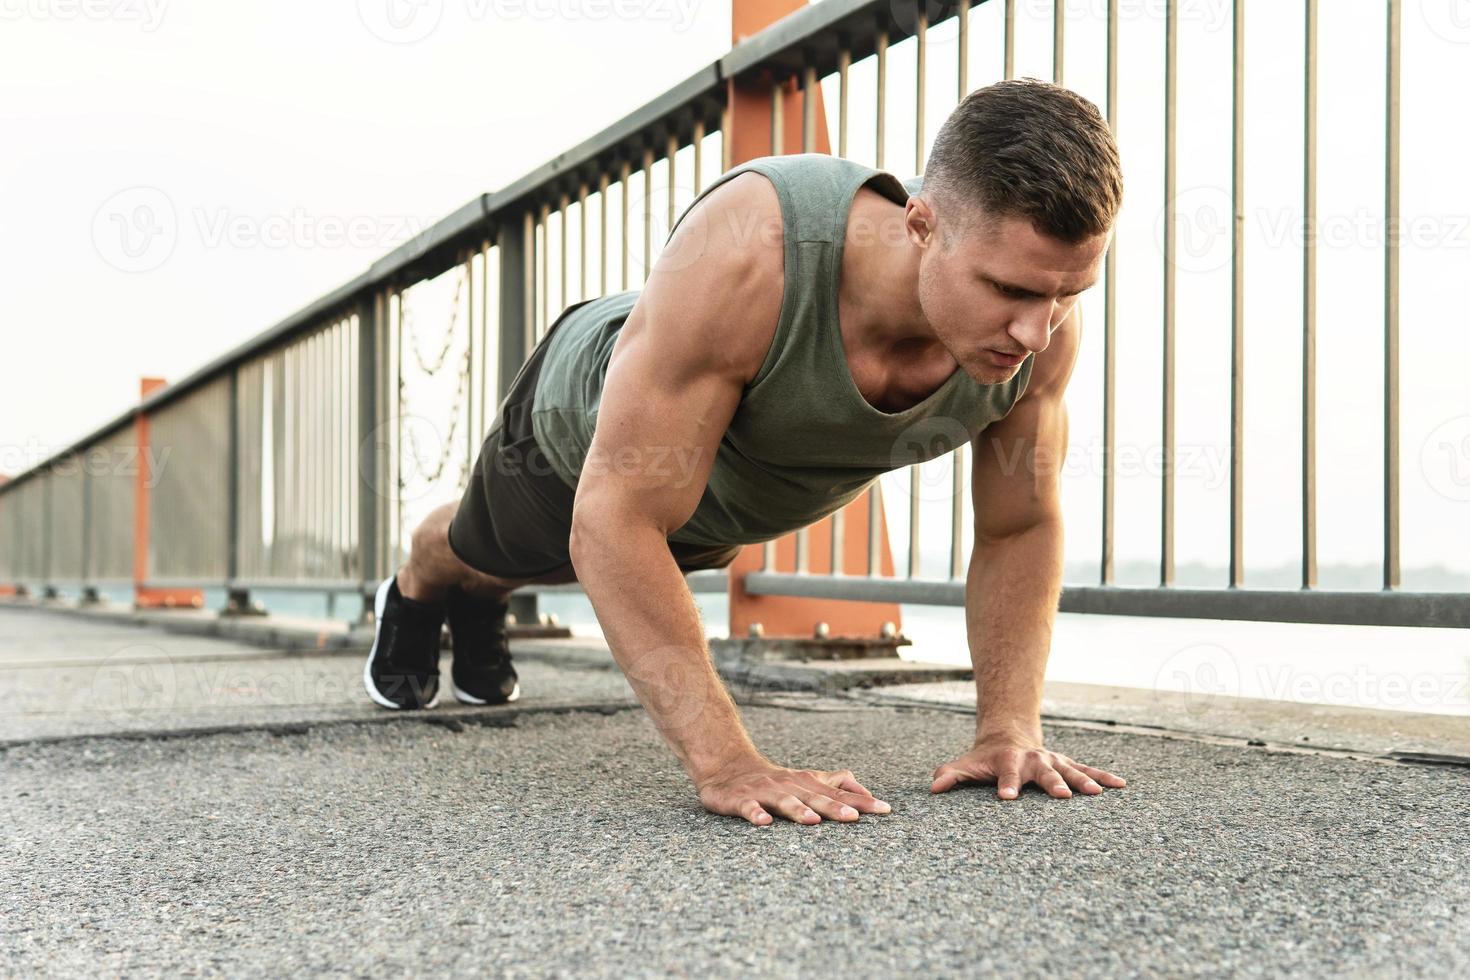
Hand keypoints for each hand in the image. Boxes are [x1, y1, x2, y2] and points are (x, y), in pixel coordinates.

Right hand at [696, 758, 892, 825]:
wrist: (726, 767)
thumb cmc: (773, 780)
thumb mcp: (805, 780)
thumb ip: (835, 784)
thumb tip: (867, 793)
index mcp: (806, 783)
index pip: (838, 792)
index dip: (861, 801)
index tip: (884, 810)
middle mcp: (789, 786)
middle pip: (814, 797)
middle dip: (834, 807)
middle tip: (853, 818)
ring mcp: (765, 793)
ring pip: (784, 801)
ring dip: (798, 810)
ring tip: (813, 820)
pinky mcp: (741, 799)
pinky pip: (749, 807)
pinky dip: (756, 814)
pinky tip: (764, 822)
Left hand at [930, 734, 1126, 799]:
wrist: (1008, 735)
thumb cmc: (985, 758)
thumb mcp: (966, 765)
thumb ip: (951, 775)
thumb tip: (933, 788)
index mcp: (1009, 761)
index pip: (1007, 774)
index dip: (1007, 784)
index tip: (1007, 798)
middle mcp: (1034, 760)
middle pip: (1045, 773)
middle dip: (1053, 783)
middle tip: (1063, 797)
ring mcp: (1053, 761)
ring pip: (1071, 770)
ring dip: (1084, 782)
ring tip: (1097, 794)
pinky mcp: (1067, 764)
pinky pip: (1088, 770)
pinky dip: (1104, 777)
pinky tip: (1122, 786)